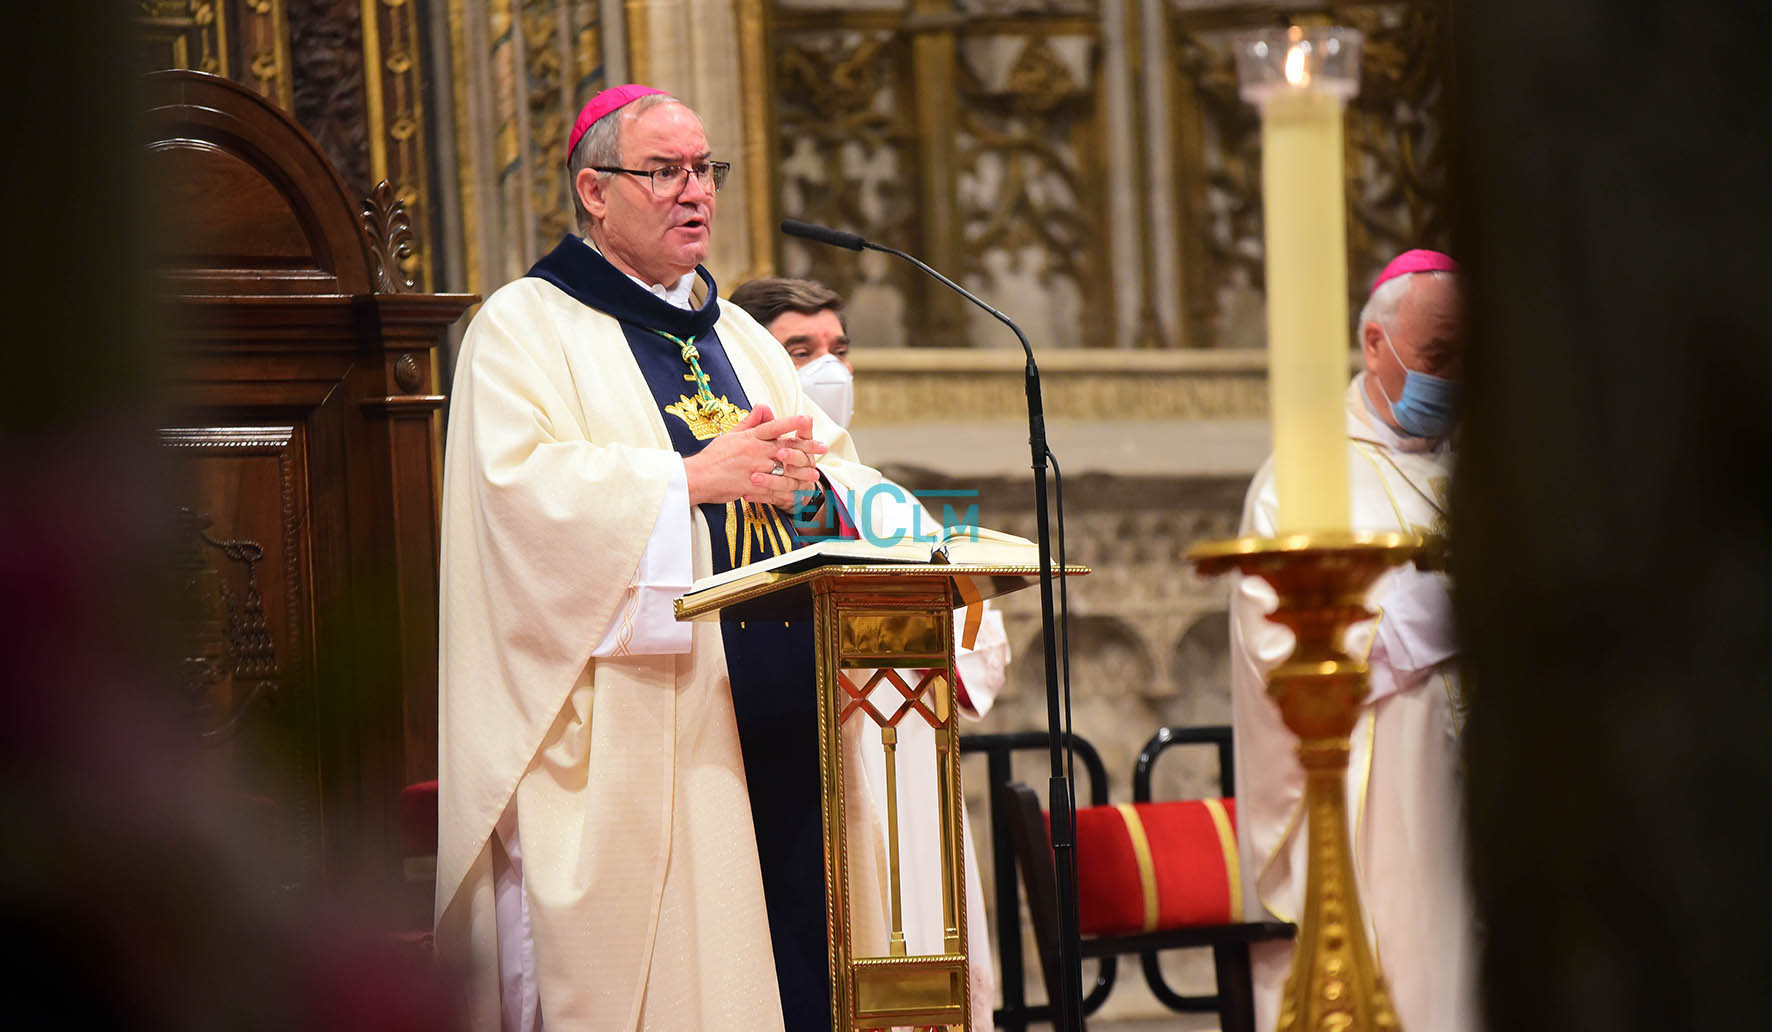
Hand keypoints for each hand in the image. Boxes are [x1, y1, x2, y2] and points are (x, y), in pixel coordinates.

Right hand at [683, 405, 826, 505]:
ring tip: (814, 473)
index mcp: (750, 437)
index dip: (792, 422)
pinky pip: (772, 487)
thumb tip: (763, 407)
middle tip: (823, 447)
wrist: (697, 477)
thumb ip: (750, 422)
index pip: (774, 426)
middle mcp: (754, 451)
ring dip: (801, 471)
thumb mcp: (731, 434)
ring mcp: (754, 469)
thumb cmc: (713, 456)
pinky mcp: (751, 485)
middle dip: (806, 447)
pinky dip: (786, 490)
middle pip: (785, 447)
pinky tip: (798, 491)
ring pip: (783, 469)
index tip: (807, 419)